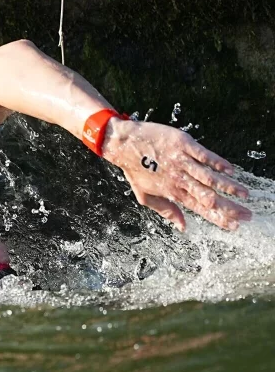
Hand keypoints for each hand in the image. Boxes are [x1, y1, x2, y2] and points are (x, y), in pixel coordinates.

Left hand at [102, 119, 251, 230]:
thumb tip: (183, 227)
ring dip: (228, 186)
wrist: (123, 143)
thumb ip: (166, 210)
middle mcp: (179, 179)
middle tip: (247, 214)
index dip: (218, 218)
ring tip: (244, 194)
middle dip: (229, 207)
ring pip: (208, 177)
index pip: (199, 208)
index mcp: (172, 192)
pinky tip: (230, 170)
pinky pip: (203, 155)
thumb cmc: (134, 169)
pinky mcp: (182, 144)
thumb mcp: (144, 195)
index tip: (234, 225)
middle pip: (208, 196)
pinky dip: (217, 163)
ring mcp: (181, 161)